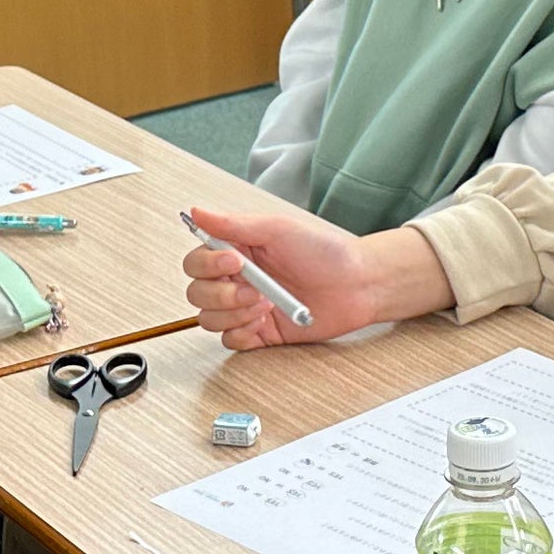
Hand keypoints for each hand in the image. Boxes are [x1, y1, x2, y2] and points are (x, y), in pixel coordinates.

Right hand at [179, 206, 446, 346]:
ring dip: (234, 313)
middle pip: (197, 294)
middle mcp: (237, 281)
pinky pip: (230, 341)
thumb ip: (233, 224)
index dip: (207, 265)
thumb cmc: (325, 252)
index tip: (235, 262)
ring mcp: (246, 308)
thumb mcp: (277, 229)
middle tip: (254, 289)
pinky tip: (264, 322)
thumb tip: (196, 212)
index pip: (196, 262)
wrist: (358, 284)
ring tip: (266, 305)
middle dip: (221, 294)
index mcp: (237, 252)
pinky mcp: (259, 334)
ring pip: (209, 319)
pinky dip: (242, 333)